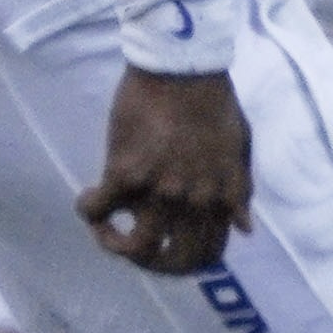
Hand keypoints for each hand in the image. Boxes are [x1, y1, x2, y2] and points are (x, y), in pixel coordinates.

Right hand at [81, 67, 252, 273]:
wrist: (183, 69)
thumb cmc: (214, 103)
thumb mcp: (240, 150)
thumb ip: (239, 192)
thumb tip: (244, 230)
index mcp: (220, 198)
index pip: (209, 254)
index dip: (187, 264)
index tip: (168, 253)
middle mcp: (192, 202)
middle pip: (171, 262)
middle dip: (150, 264)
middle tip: (133, 246)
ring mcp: (159, 191)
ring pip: (133, 248)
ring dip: (113, 244)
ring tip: (105, 228)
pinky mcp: (125, 172)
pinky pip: (97, 209)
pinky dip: (88, 210)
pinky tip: (89, 197)